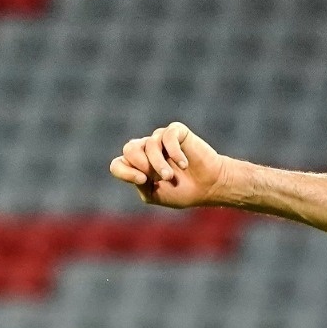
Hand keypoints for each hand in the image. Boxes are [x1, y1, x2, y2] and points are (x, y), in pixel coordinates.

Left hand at [110, 122, 226, 208]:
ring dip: (159, 164)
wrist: (209, 186)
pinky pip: (168, 137)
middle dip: (141, 164)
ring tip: (170, 177)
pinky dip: (174, 152)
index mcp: (138, 166)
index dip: (124, 172)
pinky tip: (184, 165)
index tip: (143, 180)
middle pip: (129, 149)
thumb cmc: (183, 192)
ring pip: (149, 145)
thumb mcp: (157, 195)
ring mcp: (160, 139)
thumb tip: (136, 170)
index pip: (118, 165)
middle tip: (155, 176)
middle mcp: (146, 150)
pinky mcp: (176, 132)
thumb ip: (141, 184)